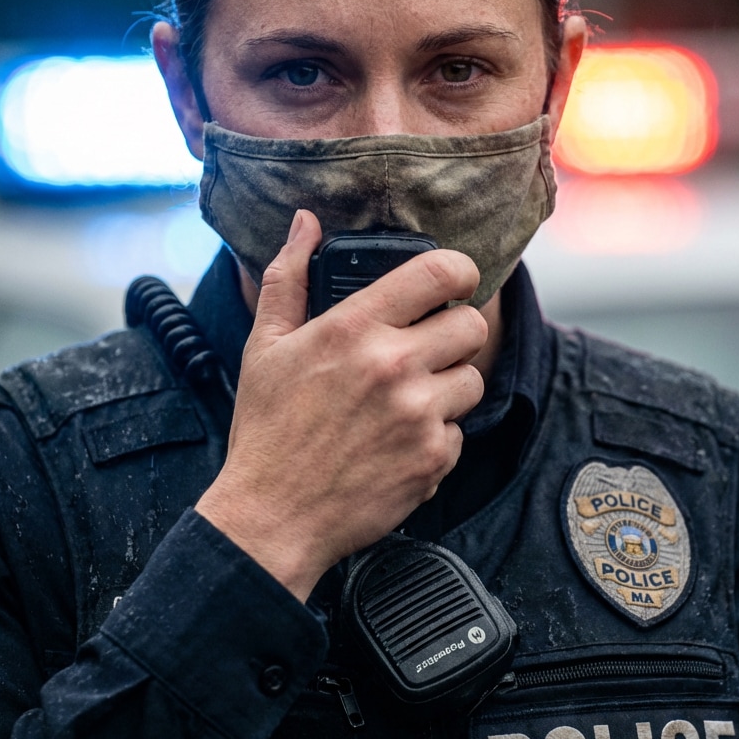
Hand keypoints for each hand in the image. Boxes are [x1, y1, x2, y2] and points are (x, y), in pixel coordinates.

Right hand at [195, 209, 487, 599]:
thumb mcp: (265, 345)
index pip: (440, 272)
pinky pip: (460, 431)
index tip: (452, 281)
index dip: (458, 270)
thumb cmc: (267, 430)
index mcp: (355, 328)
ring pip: (473, 379)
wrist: (272, 516)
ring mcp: (419, 414)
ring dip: (448, 386)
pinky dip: (437, 435)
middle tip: (425, 347)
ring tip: (405, 400)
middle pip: (472, 324)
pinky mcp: (433, 458)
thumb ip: (288, 276)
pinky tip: (397, 441)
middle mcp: (394, 366)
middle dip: (453, 332)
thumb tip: (306, 222)